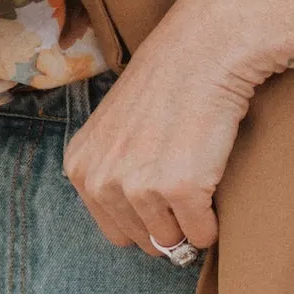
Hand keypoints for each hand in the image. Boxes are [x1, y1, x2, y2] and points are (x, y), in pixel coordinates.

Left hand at [61, 0, 263, 257]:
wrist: (202, 51)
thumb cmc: (165, 85)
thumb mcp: (114, 129)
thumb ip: (112, 173)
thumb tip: (142, 231)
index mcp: (81, 167)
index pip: (114, 230)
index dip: (144, 217)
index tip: (163, 190)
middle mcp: (101, 180)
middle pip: (142, 240)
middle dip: (167, 224)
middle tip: (185, 185)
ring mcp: (139, 186)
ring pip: (171, 241)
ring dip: (190, 222)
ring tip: (197, 177)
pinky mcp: (181, 189)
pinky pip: (201, 235)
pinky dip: (212, 222)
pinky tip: (212, 182)